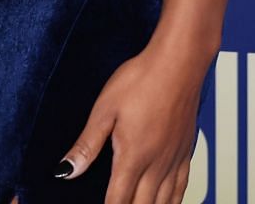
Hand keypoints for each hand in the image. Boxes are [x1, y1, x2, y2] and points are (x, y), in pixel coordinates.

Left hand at [59, 42, 206, 203]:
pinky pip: (182, 187)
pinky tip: (168, 203)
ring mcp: (175, 159)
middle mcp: (157, 164)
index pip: (119, 199)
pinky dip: (174, 201)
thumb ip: (87, 144)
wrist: (179, 64)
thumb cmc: (139, 81)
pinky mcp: (187, 151)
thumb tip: (67, 171)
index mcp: (133, 156)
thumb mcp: (104, 110)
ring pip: (166, 201)